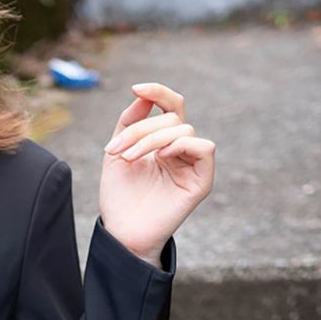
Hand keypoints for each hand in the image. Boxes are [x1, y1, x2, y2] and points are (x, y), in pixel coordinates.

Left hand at [98, 80, 213, 263]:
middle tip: (117, 151)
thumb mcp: (116, 151)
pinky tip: (162, 157)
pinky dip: (182, 145)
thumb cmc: (119, 196)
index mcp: (163, 141)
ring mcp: (192, 164)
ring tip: (129, 159)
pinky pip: (204, 147)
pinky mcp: (201, 180)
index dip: (157, 92)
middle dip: (140, 129)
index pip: (171, 106)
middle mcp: (180, 150)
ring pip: (183, 130)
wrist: (121, 231)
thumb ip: (129, 122)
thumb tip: (143, 96)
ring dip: (151, 139)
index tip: (136, 88)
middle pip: (171, 118)